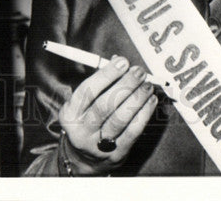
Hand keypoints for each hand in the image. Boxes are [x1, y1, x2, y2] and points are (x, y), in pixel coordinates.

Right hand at [58, 56, 157, 172]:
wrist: (86, 159)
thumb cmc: (86, 121)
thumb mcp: (82, 103)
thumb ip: (99, 83)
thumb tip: (118, 62)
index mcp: (70, 114)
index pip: (87, 91)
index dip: (106, 75)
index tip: (122, 62)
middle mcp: (82, 130)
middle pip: (104, 106)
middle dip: (125, 85)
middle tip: (139, 72)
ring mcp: (98, 145)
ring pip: (120, 119)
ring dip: (137, 99)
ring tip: (147, 85)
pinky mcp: (117, 154)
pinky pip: (132, 132)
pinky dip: (144, 114)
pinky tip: (150, 102)